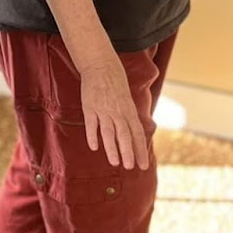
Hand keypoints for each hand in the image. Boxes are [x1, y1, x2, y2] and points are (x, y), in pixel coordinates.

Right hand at [79, 53, 149, 168]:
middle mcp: (118, 111)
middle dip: (128, 152)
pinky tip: (94, 147)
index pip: (137, 133)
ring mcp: (103, 110)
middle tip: (130, 167)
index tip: (143, 164)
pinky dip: (92, 136)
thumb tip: (134, 134)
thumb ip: (129, 117)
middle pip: (124, 135)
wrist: (101, 66)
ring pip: (108, 132)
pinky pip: (92, 124)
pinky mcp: (90, 107)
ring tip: (114, 162)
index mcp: (129, 110)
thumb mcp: (127, 100)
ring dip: (111, 148)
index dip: (140, 149)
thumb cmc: (116, 84)